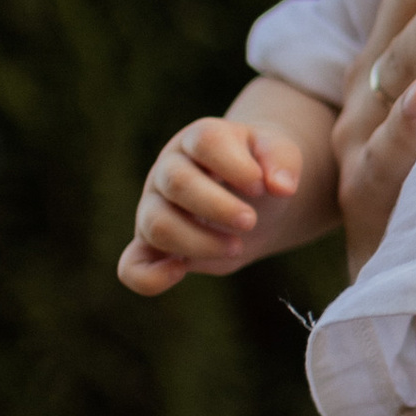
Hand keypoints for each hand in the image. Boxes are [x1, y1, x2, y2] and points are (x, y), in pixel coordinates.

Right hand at [120, 118, 300, 293]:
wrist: (248, 196)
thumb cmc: (260, 170)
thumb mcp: (279, 156)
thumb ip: (283, 161)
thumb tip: (282, 187)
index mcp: (201, 139)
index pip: (205, 141)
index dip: (234, 165)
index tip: (260, 186)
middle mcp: (169, 169)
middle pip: (178, 182)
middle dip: (218, 207)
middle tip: (251, 221)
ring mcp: (154, 206)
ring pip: (157, 223)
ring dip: (198, 242)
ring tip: (236, 247)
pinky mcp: (150, 245)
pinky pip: (132, 265)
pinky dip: (149, 276)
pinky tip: (181, 271)